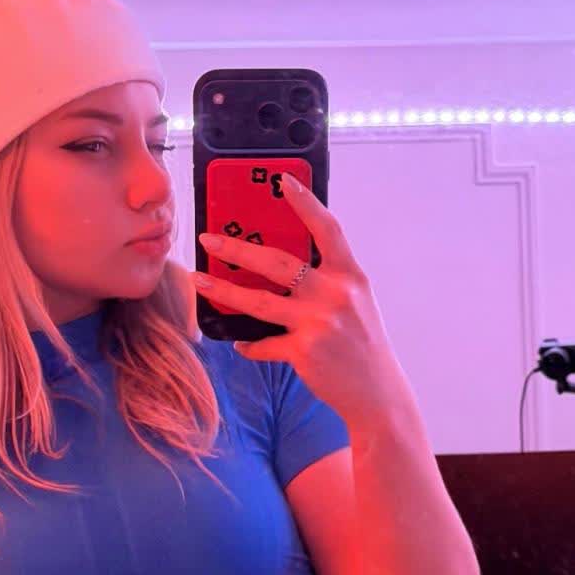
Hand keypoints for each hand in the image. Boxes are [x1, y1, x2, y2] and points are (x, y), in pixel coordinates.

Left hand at [193, 174, 394, 428]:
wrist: (376, 393)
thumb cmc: (363, 346)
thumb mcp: (356, 303)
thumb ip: (328, 280)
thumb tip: (285, 264)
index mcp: (350, 276)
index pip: (327, 228)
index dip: (304, 202)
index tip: (280, 182)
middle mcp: (335, 294)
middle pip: (277, 262)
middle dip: (237, 249)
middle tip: (209, 239)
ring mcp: (319, 322)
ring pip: (259, 301)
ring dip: (224, 290)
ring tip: (199, 281)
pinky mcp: (304, 351)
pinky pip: (264, 343)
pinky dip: (249, 344)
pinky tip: (239, 342)